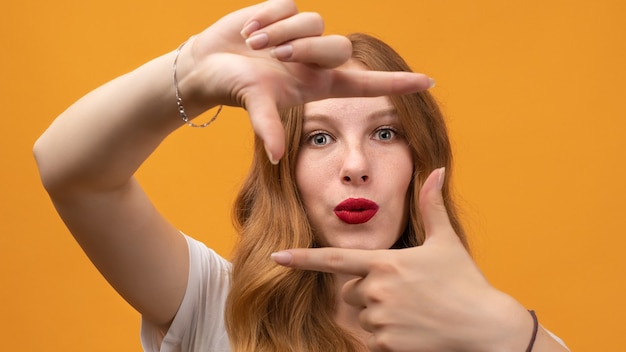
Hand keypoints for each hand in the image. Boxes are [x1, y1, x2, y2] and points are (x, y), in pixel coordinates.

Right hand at [181, 0, 432, 162]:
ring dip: (281, 33)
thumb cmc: (232, 89)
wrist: (206, 65)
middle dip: (304, 49)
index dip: (397, 83)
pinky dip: (268, 17)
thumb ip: (267, 126)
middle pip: (339, 46)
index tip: (429, 83)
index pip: (367, 84)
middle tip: (273, 57)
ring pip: (314, 23)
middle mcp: (317, 61)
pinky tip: (249, 31)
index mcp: (318, 85)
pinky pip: (291, 6)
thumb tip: (275, 155)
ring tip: (254, 45)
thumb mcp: (254, 106)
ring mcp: (304, 36)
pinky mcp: (288, 13)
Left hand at [272, 168, 531, 351]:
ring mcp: (380, 318)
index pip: (334, 260)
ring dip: (378, 314)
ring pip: (361, 316)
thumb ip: (432, 206)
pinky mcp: (386, 344)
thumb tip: (438, 169)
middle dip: (367, 291)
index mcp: (386, 262)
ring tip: (412, 311)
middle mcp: (377, 289)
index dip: (302, 259)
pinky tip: (412, 329)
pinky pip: (372, 339)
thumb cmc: (465, 281)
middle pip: (349, 291)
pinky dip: (386, 336)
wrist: (485, 326)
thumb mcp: (446, 242)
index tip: (276, 258)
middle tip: (404, 292)